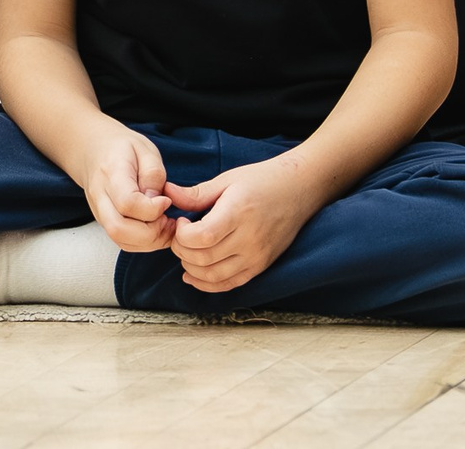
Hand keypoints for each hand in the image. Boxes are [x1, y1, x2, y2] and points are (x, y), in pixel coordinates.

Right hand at [75, 124, 173, 251]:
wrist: (93, 149)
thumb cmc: (122, 147)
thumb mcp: (144, 149)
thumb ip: (153, 174)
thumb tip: (158, 201)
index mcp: (111, 173)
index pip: (127, 203)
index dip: (153, 209)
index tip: (167, 201)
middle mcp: (100, 197)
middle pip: (119, 229)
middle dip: (152, 232)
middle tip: (169, 220)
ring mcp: (99, 212)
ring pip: (120, 239)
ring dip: (149, 241)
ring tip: (166, 225)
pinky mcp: (104, 222)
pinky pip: (122, 241)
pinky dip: (143, 243)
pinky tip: (157, 229)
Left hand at [164, 159, 319, 293]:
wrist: (298, 189)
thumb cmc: (261, 180)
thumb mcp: (227, 180)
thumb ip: (196, 193)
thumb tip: (166, 193)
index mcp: (239, 213)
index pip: (201, 238)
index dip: (181, 234)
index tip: (181, 221)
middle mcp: (249, 240)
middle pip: (203, 259)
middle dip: (181, 250)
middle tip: (179, 236)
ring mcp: (257, 257)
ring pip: (214, 276)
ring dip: (191, 268)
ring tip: (186, 251)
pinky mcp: (260, 267)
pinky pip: (230, 284)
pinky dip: (207, 284)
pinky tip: (193, 275)